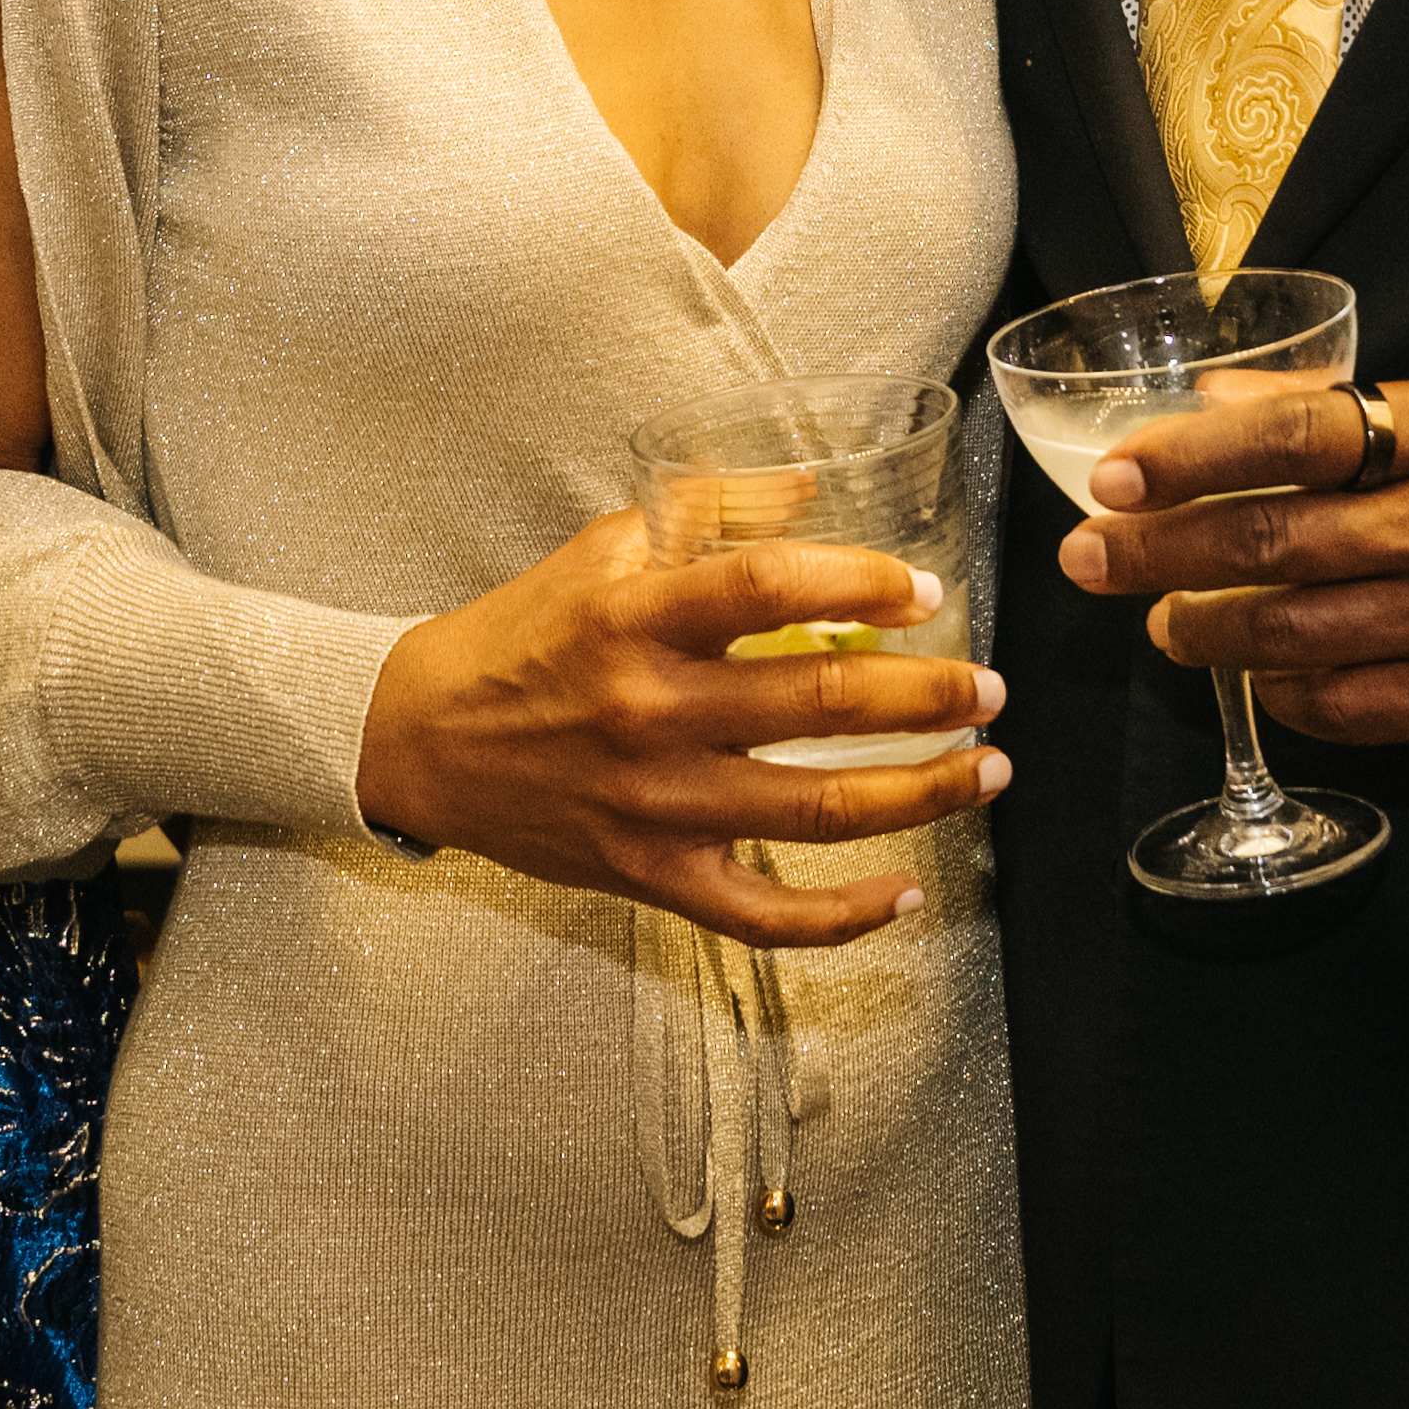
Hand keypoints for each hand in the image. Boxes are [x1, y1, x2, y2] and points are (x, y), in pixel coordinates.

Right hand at [357, 513, 1004, 948]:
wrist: (421, 736)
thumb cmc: (522, 636)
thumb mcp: (604, 548)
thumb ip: (711, 514)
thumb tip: (815, 490)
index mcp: (638, 618)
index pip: (772, 588)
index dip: (865, 583)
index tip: (926, 591)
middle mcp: (652, 711)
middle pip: (821, 700)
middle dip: (929, 694)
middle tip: (988, 687)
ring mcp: (655, 804)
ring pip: (819, 809)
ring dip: (922, 792)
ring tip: (984, 769)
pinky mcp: (649, 875)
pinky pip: (762, 916)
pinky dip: (843, 918)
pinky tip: (904, 896)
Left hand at [1059, 379, 1408, 748]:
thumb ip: (1355, 411)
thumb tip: (1224, 401)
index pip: (1297, 434)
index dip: (1194, 455)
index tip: (1119, 472)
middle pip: (1272, 540)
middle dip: (1160, 552)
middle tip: (1090, 556)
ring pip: (1293, 633)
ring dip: (1205, 630)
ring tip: (1160, 622)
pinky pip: (1349, 708)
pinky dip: (1287, 695)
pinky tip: (1259, 677)